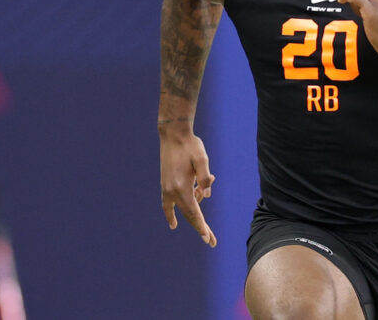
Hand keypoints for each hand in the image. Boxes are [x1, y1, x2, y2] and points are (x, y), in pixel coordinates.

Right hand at [160, 126, 216, 246]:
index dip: (202, 227)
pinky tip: (173, 224)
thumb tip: (206, 192)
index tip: (208, 240)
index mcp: (182, 187)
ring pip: (183, 208)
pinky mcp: (165, 184)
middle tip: (212, 241)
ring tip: (202, 184)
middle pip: (189, 215)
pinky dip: (172, 214)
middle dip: (201, 228)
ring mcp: (166, 189)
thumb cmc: (191, 146)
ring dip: (196, 204)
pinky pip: (168, 205)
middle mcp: (172, 191)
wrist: (173, 135)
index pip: (195, 213)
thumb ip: (206, 177)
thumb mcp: (203, 159)